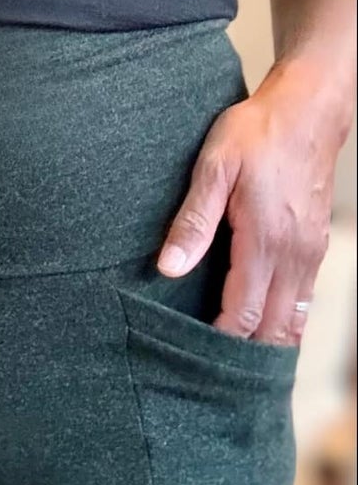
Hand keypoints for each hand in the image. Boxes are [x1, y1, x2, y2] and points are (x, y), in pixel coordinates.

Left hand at [155, 73, 336, 343]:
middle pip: (274, 327)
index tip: (194, 355)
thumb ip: (192, 220)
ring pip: (295, 319)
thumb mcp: (214, 168)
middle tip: (213, 373)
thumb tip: (169, 267)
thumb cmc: (257, 134)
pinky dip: (288, 321)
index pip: (244, 312)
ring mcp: (310, 252)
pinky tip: (268, 328)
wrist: (308, 111)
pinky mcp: (316, 245)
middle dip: (247, 351)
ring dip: (270, 341)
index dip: (221, 338)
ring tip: (238, 361)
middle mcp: (294, 255)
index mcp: (265, 242)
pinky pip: (305, 299)